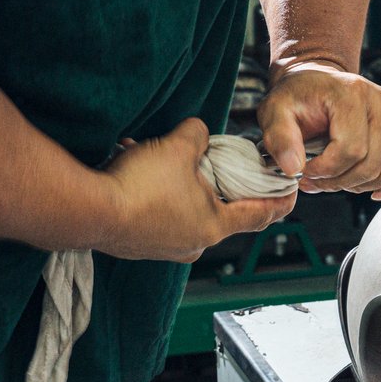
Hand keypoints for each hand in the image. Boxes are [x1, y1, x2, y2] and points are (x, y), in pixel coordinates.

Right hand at [100, 118, 296, 261]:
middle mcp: (193, 244)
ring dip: (181, 185)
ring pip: (186, 211)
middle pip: (222, 213)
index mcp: (214, 225)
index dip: (280, 201)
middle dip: (223, 187)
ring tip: (164, 157)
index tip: (293, 193)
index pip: (260, 214)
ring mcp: (165, 248)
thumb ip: (198, 134)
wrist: (87, 211)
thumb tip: (198, 133)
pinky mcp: (139, 246)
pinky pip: (158, 214)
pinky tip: (138, 167)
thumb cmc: (140, 184)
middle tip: (225, 166)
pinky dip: (155, 192)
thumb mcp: (179, 146)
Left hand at [257, 61, 380, 198]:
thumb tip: (293, 167)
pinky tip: (376, 189)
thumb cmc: (300, 96)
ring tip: (340, 178)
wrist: (318, 82)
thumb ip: (280, 138)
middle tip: (319, 179)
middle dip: (340, 182)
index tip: (306, 171)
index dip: (325, 172)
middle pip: (371, 166)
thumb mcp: (276, 111)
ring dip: (363, 186)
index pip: (350, 151)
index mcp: (353, 94)